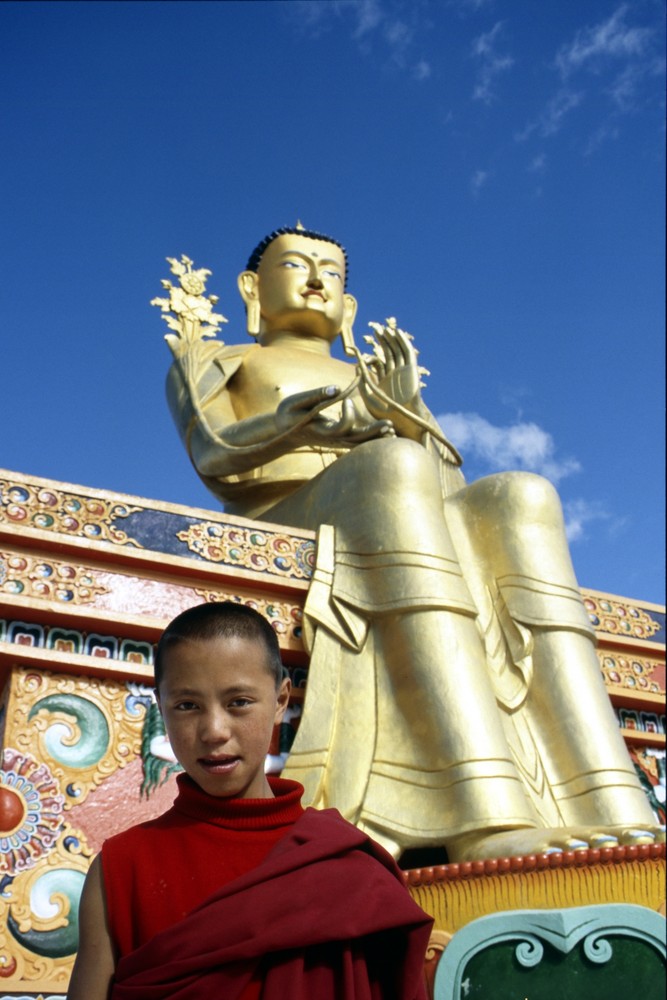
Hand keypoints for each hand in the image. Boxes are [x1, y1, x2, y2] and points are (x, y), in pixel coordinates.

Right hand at [276, 385, 395, 445]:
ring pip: (360, 443)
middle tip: (389, 424)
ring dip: (376, 437)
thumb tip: (337, 388)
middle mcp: (331, 439)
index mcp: (320, 430)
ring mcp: (336, 441)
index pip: (341, 428)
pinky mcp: (340, 439)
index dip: (348, 416)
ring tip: (391, 429)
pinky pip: (359, 442)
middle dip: (373, 433)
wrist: (285, 431)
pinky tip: (386, 432)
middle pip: (356, 440)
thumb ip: (315, 395)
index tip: (347, 400)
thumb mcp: (296, 402)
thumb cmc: (289, 414)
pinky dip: (373, 438)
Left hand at [358, 319, 427, 438]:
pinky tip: (397, 333)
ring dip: (392, 340)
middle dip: (383, 341)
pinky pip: (407, 354)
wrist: (400, 417)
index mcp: (384, 381)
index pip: (379, 362)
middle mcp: (394, 374)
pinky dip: (403, 343)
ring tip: (385, 329)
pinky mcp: (411, 370)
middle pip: (389, 353)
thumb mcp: (368, 395)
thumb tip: (356, 365)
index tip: (365, 341)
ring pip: (398, 351)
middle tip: (376, 329)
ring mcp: (403, 371)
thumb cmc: (384, 412)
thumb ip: (363, 380)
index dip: (374, 352)